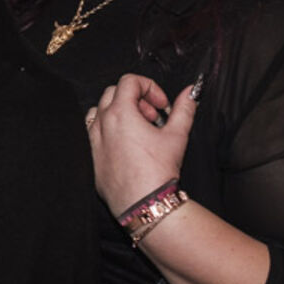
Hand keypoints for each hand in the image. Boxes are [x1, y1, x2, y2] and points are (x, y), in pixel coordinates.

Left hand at [86, 74, 196, 214]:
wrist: (143, 202)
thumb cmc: (157, 171)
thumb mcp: (177, 135)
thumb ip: (184, 108)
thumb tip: (190, 92)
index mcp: (120, 113)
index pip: (129, 81)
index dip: (150, 87)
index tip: (162, 104)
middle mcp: (102, 124)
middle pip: (114, 93)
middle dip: (137, 99)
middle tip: (153, 117)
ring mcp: (93, 139)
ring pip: (100, 111)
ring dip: (121, 112)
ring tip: (140, 129)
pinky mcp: (92, 155)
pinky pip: (94, 131)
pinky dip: (110, 129)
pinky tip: (128, 143)